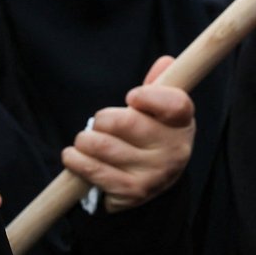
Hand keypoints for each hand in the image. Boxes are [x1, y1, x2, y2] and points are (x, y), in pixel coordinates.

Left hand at [61, 55, 194, 212]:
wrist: (152, 181)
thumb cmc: (150, 137)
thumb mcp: (158, 111)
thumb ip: (158, 86)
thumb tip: (165, 62)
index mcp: (182, 124)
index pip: (174, 104)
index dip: (150, 97)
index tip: (130, 96)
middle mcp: (174, 151)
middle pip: (127, 123)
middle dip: (102, 119)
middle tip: (98, 123)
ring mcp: (154, 174)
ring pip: (103, 146)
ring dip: (84, 140)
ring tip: (83, 141)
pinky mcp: (132, 192)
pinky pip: (94, 171)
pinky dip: (76, 160)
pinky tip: (72, 156)